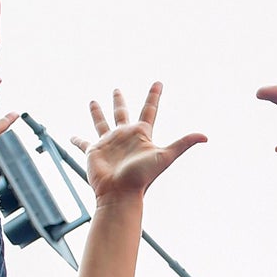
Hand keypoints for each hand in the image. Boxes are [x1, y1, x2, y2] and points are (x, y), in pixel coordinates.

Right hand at [73, 82, 204, 199]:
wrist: (121, 194)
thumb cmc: (142, 177)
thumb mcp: (165, 156)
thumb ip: (184, 144)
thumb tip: (206, 136)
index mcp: (141, 135)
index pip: (149, 110)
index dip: (154, 95)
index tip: (158, 82)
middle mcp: (125, 136)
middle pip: (122, 113)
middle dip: (119, 100)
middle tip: (116, 89)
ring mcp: (108, 143)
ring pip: (101, 122)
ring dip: (97, 112)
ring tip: (93, 101)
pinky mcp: (93, 152)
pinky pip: (83, 143)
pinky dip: (76, 139)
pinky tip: (70, 136)